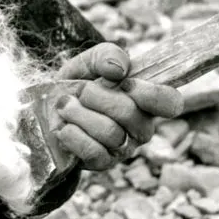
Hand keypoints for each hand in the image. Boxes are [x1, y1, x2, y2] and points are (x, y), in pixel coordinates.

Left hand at [51, 42, 183, 171]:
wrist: (48, 107)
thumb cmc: (78, 84)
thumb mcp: (90, 61)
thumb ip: (107, 55)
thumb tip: (119, 70)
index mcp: (146, 101)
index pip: (170, 103)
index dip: (150, 93)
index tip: (125, 83)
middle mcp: (141, 128)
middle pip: (130, 114)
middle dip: (97, 97)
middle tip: (80, 90)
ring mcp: (123, 148)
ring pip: (110, 133)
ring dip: (79, 113)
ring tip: (65, 105)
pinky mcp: (102, 163)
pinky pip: (94, 152)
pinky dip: (73, 135)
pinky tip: (64, 127)